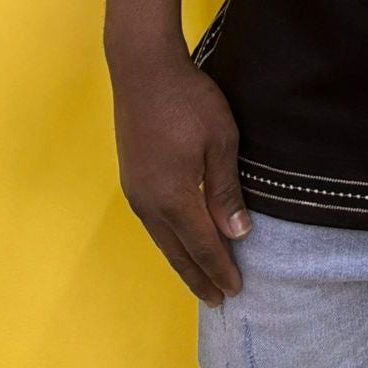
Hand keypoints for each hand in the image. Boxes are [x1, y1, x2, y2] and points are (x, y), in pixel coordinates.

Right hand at [109, 47, 252, 306]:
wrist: (144, 68)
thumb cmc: (188, 100)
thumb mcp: (220, 140)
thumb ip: (225, 189)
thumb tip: (236, 233)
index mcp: (174, 197)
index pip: (202, 245)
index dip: (220, 268)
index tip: (235, 290)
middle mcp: (149, 203)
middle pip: (177, 251)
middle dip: (199, 276)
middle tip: (217, 299)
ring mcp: (135, 191)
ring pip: (161, 239)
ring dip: (182, 261)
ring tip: (199, 278)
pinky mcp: (131, 177)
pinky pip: (152, 222)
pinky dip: (169, 240)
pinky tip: (177, 239)